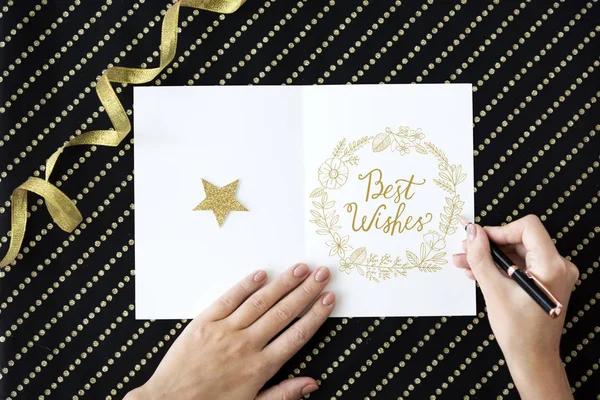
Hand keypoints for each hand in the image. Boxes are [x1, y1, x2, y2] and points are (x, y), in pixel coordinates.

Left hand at [125, 264, 334, 399]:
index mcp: (261, 367)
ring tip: (300, 269)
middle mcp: (246, 345)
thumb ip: (284, 394)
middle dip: (306, 291)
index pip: (297, 334)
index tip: (329, 298)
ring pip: (260, 302)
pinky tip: (261, 274)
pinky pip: (229, 299)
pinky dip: (245, 285)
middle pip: (284, 312)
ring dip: (283, 283)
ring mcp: (225, 331)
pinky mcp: (205, 322)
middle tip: (322, 273)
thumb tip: (312, 383)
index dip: (316, 314)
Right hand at [452, 215, 577, 399]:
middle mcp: (558, 266)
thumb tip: (472, 232)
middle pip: (520, 239)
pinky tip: (476, 272)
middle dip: (489, 245)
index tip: (477, 239)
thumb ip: (481, 257)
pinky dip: (499, 267)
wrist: (532, 359)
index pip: (527, 227)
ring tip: (464, 263)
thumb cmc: (518, 331)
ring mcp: (553, 274)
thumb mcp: (494, 290)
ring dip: (490, 257)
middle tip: (464, 249)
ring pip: (517, 252)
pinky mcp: (545, 281)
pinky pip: (520, 265)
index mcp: (551, 265)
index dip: (499, 230)